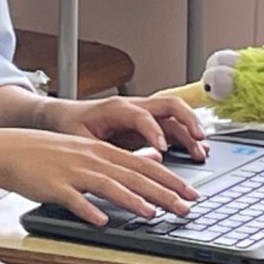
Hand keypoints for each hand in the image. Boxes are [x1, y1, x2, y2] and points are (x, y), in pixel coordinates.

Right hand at [0, 130, 198, 226]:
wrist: (11, 150)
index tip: (191, 193)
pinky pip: (74, 200)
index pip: (145, 166)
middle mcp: (92, 158)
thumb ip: (120, 159)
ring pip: (108, 185)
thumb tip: (152, 161)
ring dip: (132, 200)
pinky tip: (101, 221)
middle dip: (163, 192)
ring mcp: (73, 172)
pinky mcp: (54, 186)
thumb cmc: (50, 154)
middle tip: (185, 207)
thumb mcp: (88, 150)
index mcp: (103, 151)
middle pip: (134, 176)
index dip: (171, 180)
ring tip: (152, 214)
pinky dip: (88, 210)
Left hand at [44, 92, 209, 158]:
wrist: (61, 119)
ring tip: (202, 149)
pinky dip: (185, 138)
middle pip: (169, 105)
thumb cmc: (70, 127)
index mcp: (116, 107)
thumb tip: (143, 158)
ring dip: (190, 131)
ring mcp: (142, 115)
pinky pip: (171, 128)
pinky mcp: (146, 126)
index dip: (154, 132)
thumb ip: (111, 149)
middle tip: (199, 138)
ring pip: (174, 116)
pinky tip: (195, 151)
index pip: (142, 115)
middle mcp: (134, 107)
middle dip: (187, 120)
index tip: (163, 149)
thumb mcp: (85, 141)